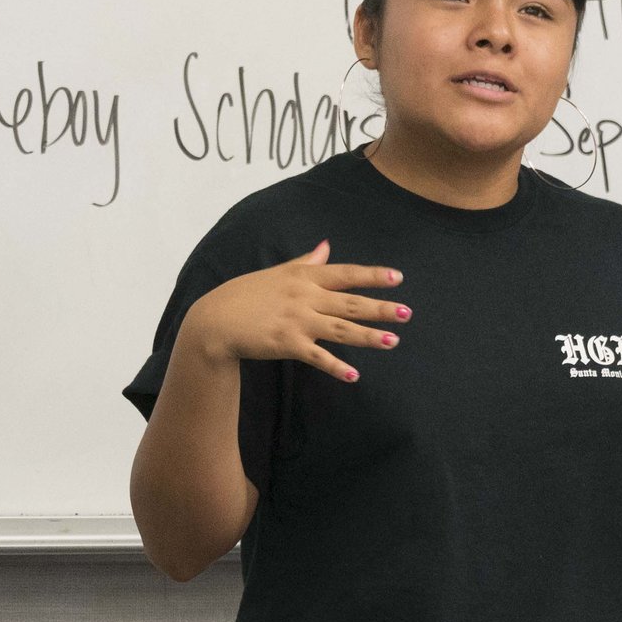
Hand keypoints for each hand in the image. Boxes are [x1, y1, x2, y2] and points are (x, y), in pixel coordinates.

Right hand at [183, 241, 408, 383]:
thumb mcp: (278, 272)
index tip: (398, 277)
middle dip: (380, 308)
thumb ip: (307, 261)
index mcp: (303, 277)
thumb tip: (327, 246)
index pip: (345, 274)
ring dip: (368, 337)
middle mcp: (304, 297)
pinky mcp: (287, 343)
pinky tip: (354, 375)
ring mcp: (297, 320)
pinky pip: (317, 357)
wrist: (215, 320)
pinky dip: (336, 366)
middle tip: (407, 313)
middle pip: (350, 302)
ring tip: (393, 341)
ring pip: (340, 328)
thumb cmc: (247, 294)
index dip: (372, 276)